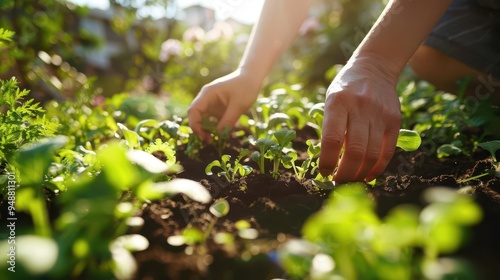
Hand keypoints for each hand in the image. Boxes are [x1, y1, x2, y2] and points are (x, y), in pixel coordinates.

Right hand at [188, 69, 261, 140]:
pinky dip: (215, 128)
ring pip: (203, 120)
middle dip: (199, 129)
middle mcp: (206, 99)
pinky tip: (223, 133)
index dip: (194, 125)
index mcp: (207, 94)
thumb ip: (229, 119)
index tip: (202, 136)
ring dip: (206, 130)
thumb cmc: (245, 87)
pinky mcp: (217, 109)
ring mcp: (211, 104)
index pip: (193, 111)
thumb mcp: (239, 105)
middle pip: (196, 116)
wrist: (251, 78)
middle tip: (208, 141)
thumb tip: (219, 134)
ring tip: (213, 140)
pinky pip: (212, 120)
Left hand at [318, 55, 401, 182]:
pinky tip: (368, 175)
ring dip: (360, 174)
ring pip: (372, 155)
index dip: (327, 161)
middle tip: (338, 182)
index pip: (332, 139)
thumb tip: (329, 162)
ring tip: (351, 180)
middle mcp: (360, 107)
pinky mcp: (394, 121)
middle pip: (354, 151)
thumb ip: (330, 127)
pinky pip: (387, 151)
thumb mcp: (331, 101)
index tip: (324, 173)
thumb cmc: (345, 90)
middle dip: (345, 173)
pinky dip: (377, 168)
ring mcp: (380, 114)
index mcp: (338, 102)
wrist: (374, 68)